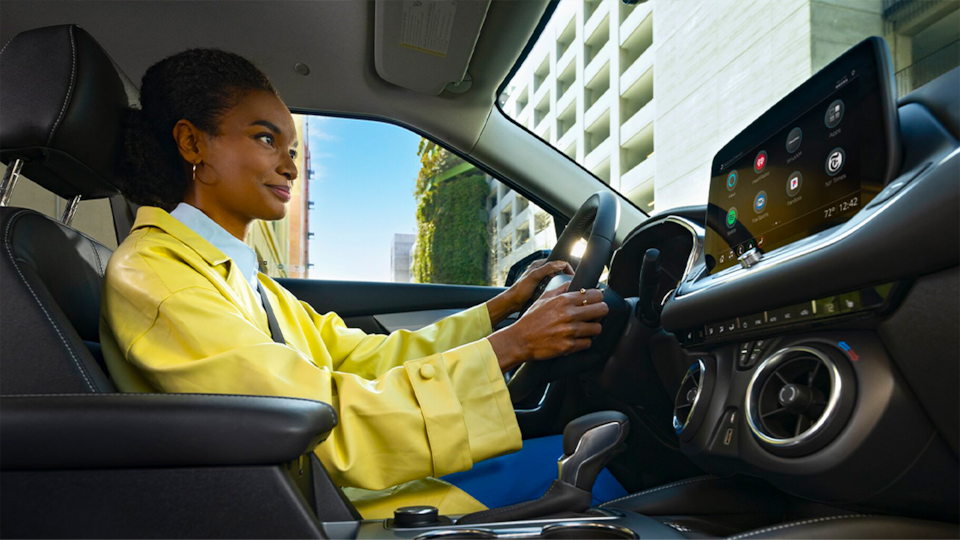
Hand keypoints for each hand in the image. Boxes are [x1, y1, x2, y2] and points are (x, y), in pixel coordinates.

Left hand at [485, 260, 573, 324]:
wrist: (512, 303)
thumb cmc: (519, 290)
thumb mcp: (534, 277)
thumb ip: (547, 269)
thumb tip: (561, 264)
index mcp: (539, 265)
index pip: (558, 262)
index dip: (567, 268)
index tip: (572, 276)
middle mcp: (540, 271)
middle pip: (558, 270)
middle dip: (564, 276)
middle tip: (569, 284)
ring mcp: (541, 280)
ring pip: (556, 279)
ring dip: (560, 284)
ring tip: (563, 289)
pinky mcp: (541, 288)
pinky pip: (552, 287)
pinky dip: (556, 289)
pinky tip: (556, 294)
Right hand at [487, 287, 608, 371]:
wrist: (520, 340)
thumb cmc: (530, 319)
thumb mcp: (543, 299)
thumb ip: (559, 289)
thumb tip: (572, 283)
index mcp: (564, 300)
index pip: (596, 295)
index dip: (598, 298)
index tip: (596, 301)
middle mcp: (570, 314)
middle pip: (602, 310)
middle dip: (600, 312)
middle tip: (595, 314)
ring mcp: (570, 331)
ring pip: (597, 328)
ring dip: (592, 328)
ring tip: (585, 328)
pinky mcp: (569, 346)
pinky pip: (588, 343)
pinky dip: (584, 342)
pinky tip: (576, 339)